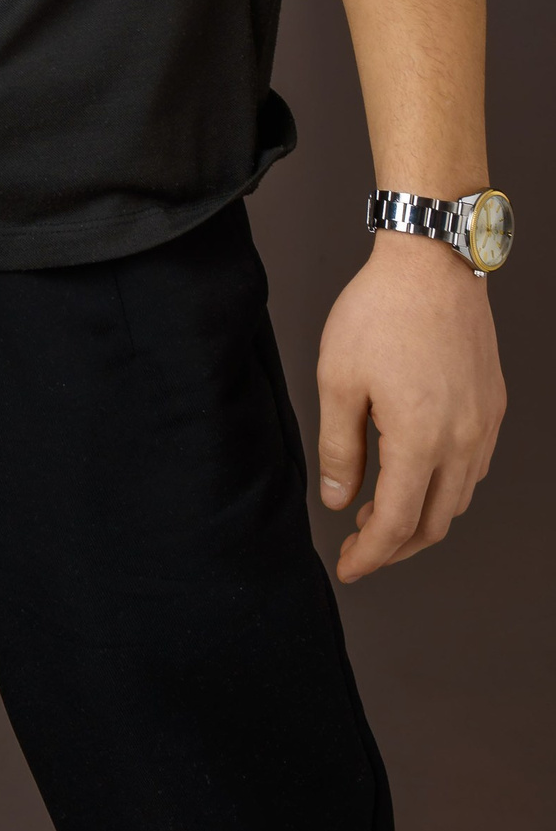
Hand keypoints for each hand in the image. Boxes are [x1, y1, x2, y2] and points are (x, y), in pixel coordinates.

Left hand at [315, 231, 504, 580]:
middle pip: (433, 523)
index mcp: (420, 439)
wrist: (431, 264)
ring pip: (457, 500)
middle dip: (395, 546)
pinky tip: (416, 475)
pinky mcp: (492, 407)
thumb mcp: (338, 379)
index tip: (347, 566)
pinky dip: (444, 488)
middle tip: (360, 545)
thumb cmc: (380, 312)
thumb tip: (337, 500)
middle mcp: (462, 441)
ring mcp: (483, 425)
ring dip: (421, 518)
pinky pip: (473, 469)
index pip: (396, 523)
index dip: (370, 554)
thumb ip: (338, 448)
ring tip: (379, 510)